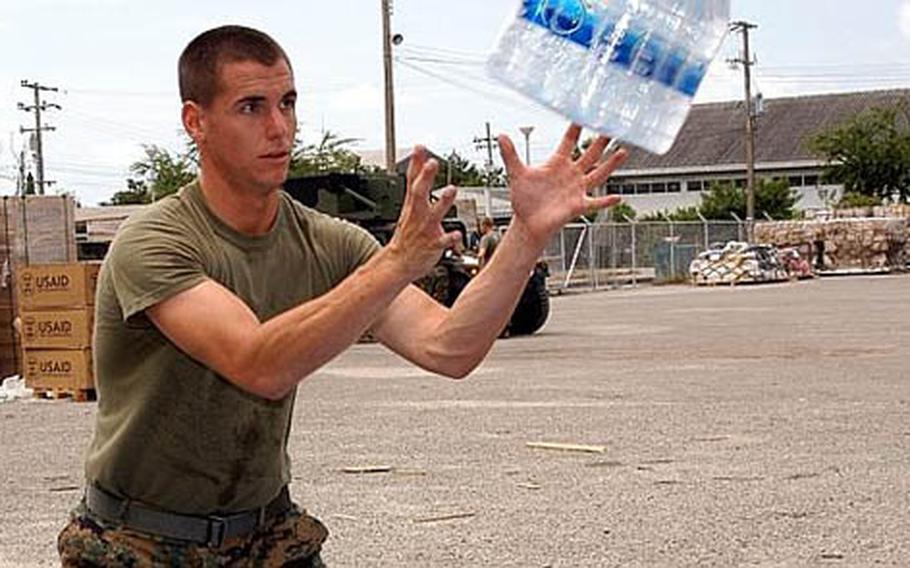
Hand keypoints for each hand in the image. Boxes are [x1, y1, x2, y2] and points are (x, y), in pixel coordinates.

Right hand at [387, 146, 461, 278]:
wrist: (399, 262)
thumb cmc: (408, 233)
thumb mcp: (408, 205)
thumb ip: (417, 181)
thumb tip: (420, 158)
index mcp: (413, 204)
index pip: (413, 180)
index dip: (416, 163)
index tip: (420, 148)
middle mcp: (419, 214)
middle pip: (420, 192)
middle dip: (426, 177)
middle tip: (432, 163)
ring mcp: (425, 228)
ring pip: (434, 213)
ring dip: (442, 201)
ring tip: (451, 190)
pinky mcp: (433, 244)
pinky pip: (442, 241)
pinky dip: (450, 238)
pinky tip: (458, 234)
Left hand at [499, 124, 627, 246]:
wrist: (527, 223)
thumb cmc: (524, 199)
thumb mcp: (517, 173)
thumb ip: (510, 154)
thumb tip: (500, 135)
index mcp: (557, 163)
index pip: (569, 141)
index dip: (576, 128)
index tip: (585, 113)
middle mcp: (571, 174)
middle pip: (590, 154)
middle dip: (600, 141)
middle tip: (612, 127)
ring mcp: (576, 189)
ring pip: (598, 174)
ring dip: (610, 164)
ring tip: (623, 151)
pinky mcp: (578, 206)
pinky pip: (595, 203)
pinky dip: (605, 202)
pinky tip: (616, 197)